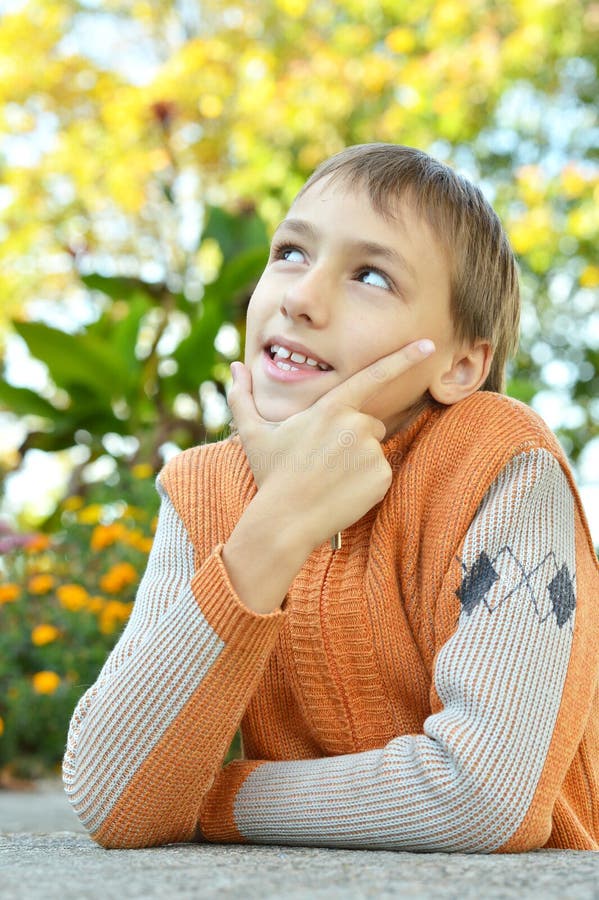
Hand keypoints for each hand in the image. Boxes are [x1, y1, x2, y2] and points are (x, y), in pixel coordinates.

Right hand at [227, 339, 434, 550]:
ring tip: (330, 478)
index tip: (429, 345)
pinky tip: (342, 491)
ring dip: (358, 460)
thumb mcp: (253, 433)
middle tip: (324, 461)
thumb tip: (235, 367)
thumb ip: (244, 396)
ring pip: (374, 449)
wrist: (286, 520)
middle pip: (370, 423)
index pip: (373, 375)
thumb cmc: (271, 475)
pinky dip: (366, 482)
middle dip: (354, 437)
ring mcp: (371, 451)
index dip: (404, 358)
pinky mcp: (382, 476)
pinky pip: (381, 473)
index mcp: (331, 408)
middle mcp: (356, 424)